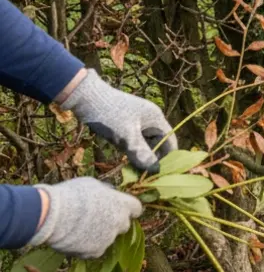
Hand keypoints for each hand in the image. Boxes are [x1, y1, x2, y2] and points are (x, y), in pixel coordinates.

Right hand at [28, 178, 142, 258]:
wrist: (51, 215)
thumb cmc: (71, 194)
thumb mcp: (92, 185)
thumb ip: (105, 192)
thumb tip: (108, 193)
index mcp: (122, 204)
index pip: (136, 208)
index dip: (127, 209)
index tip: (120, 209)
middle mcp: (119, 222)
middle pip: (123, 225)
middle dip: (113, 223)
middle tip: (96, 219)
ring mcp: (108, 239)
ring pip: (107, 238)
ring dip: (99, 235)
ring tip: (78, 229)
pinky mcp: (96, 251)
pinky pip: (95, 250)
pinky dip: (87, 247)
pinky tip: (74, 239)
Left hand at [62, 72, 177, 172]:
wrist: (84, 96)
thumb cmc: (108, 114)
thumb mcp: (126, 136)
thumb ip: (141, 153)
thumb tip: (156, 170)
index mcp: (155, 118)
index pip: (170, 141)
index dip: (168, 158)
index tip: (161, 173)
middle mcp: (150, 119)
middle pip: (159, 143)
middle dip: (154, 158)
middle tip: (145, 175)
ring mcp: (138, 121)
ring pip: (146, 142)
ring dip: (142, 155)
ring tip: (135, 169)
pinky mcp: (126, 124)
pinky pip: (135, 140)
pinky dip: (133, 150)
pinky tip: (126, 159)